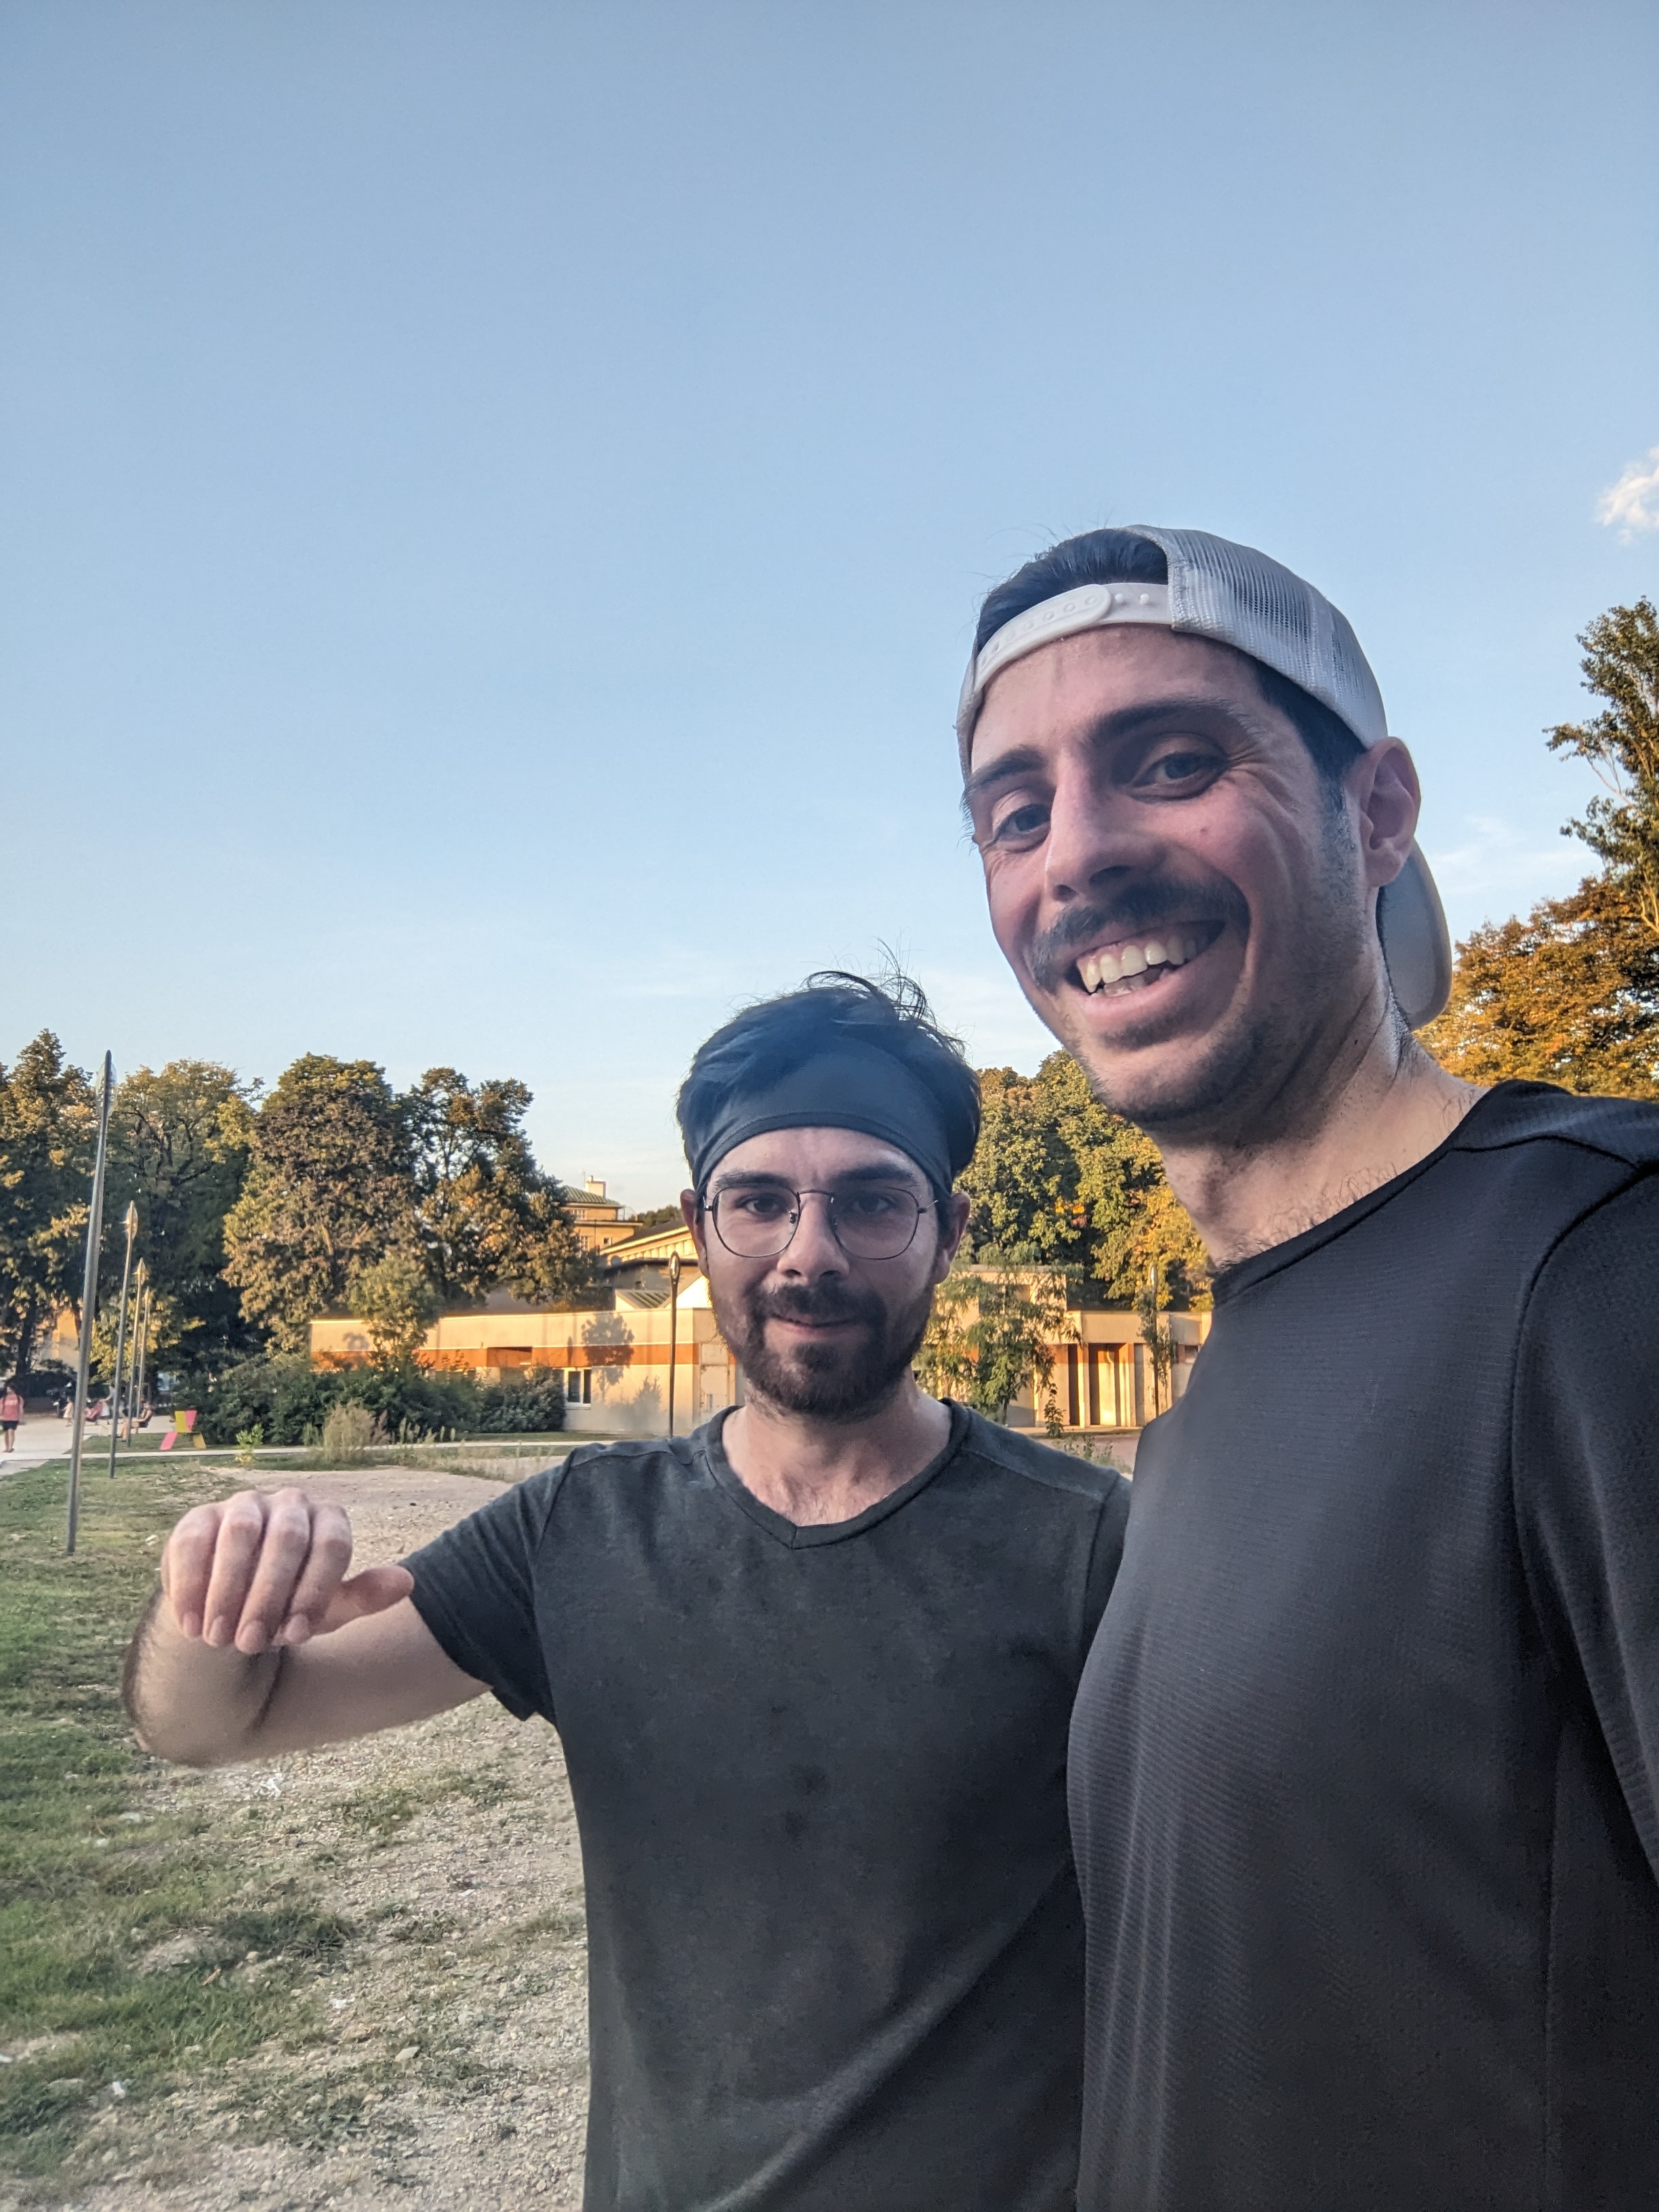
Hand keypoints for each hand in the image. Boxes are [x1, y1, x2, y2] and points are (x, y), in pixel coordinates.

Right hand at [161, 1487, 413, 1656]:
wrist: (232, 1612)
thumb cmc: (288, 1608)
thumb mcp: (327, 1611)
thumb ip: (362, 1598)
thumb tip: (407, 1582)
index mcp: (328, 1520)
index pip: (332, 1544)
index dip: (314, 1591)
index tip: (297, 1635)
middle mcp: (290, 1503)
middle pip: (288, 1537)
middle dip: (269, 1595)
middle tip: (251, 1642)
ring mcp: (243, 1505)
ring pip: (240, 1534)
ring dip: (229, 1591)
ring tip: (220, 1639)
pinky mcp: (198, 1519)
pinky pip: (194, 1543)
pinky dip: (191, 1586)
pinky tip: (191, 1624)